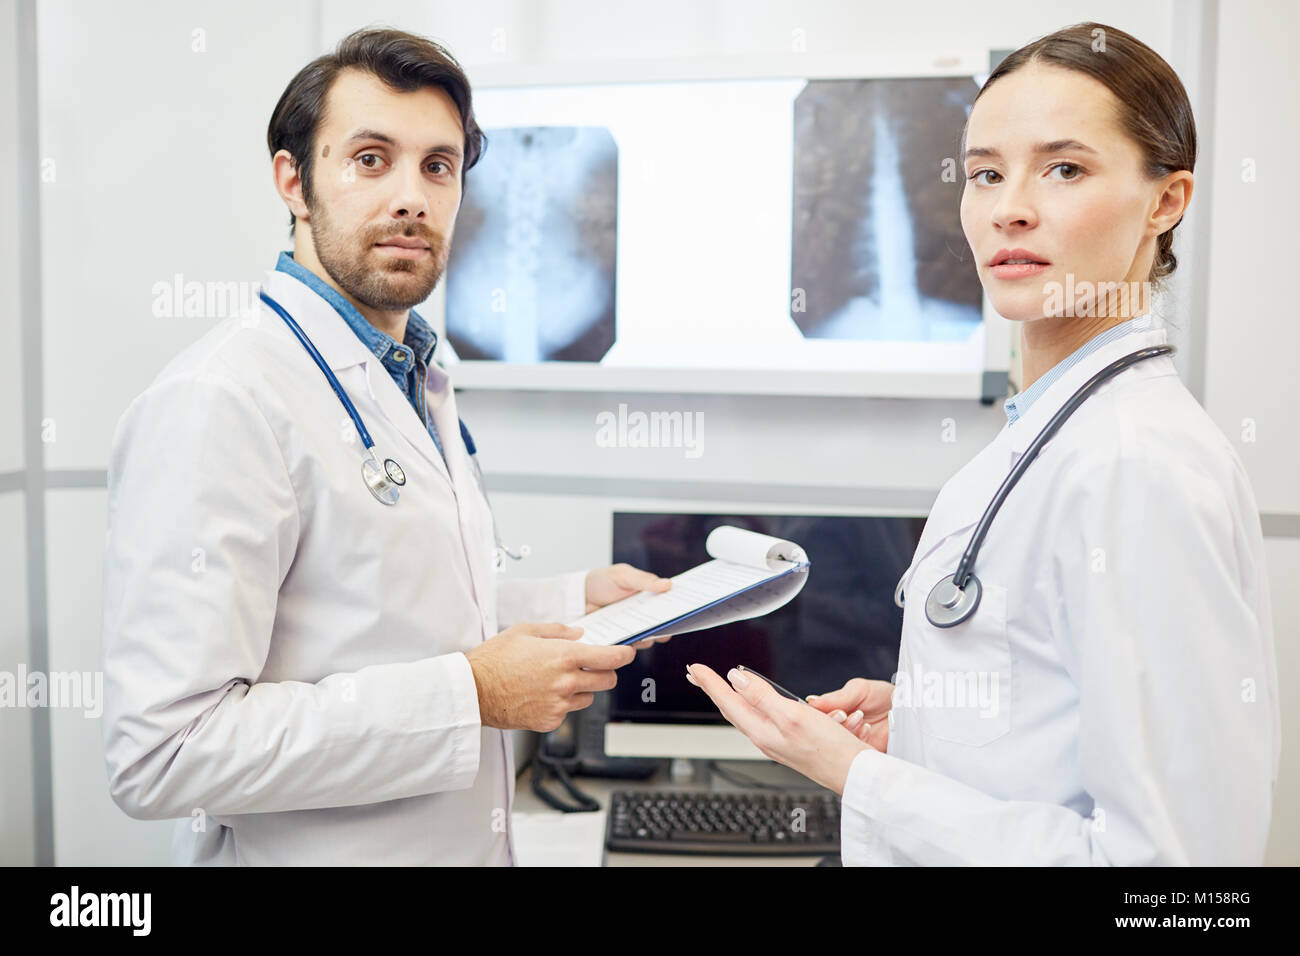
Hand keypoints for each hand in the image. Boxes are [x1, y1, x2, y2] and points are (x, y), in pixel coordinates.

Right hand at [464, 621, 635, 731]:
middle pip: (608, 680)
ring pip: (589, 697)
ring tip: (559, 680)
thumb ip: (557, 630)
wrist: (473, 692)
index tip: (627, 652)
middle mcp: (566, 682)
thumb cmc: (494, 660)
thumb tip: (578, 633)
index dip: (624, 654)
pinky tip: (544, 693)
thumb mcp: (524, 631)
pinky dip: (563, 703)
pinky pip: (568, 711)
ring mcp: (559, 705)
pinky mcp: (550, 721)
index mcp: (564, 656)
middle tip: (593, 665)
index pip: (611, 658)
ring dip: (583, 688)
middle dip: (605, 671)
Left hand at [585, 563, 673, 650]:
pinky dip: (630, 645)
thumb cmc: (601, 581)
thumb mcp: (622, 575)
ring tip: (644, 633)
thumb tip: (668, 585)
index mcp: (650, 597)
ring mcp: (632, 629)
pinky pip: (629, 646)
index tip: (686, 610)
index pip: (670, 605)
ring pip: (647, 639)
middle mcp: (644, 615)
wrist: (577, 597)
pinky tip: (627, 640)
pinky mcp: (620, 640)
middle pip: (663, 625)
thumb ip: (643, 580)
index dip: (680, 608)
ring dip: (648, 638)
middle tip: (664, 625)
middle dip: (666, 627)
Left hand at [686, 663, 872, 794]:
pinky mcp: (788, 741)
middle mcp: (764, 736)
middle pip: (730, 708)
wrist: (852, 773)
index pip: (726, 701)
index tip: (694, 668)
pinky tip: (752, 703)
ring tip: (716, 686)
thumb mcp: (792, 716)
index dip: (709, 682)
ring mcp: (775, 740)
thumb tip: (736, 679)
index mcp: (761, 730)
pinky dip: (749, 705)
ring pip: (743, 714)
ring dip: (728, 697)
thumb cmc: (828, 749)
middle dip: (712, 689)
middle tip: (696, 675)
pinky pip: (759, 719)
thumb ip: (762, 696)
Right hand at [806, 678, 892, 751]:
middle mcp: (842, 729)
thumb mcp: (859, 690)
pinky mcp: (863, 754)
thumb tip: (811, 701)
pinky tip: (867, 730)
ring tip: (860, 718)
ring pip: (837, 745)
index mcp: (836, 712)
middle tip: (845, 715)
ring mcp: (852, 743)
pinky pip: (853, 755)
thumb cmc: (886, 696)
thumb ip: (836, 697)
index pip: (817, 718)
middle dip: (834, 725)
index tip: (834, 711)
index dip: (821, 717)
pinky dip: (859, 742)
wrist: (911, 708)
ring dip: (848, 731)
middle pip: (824, 734)